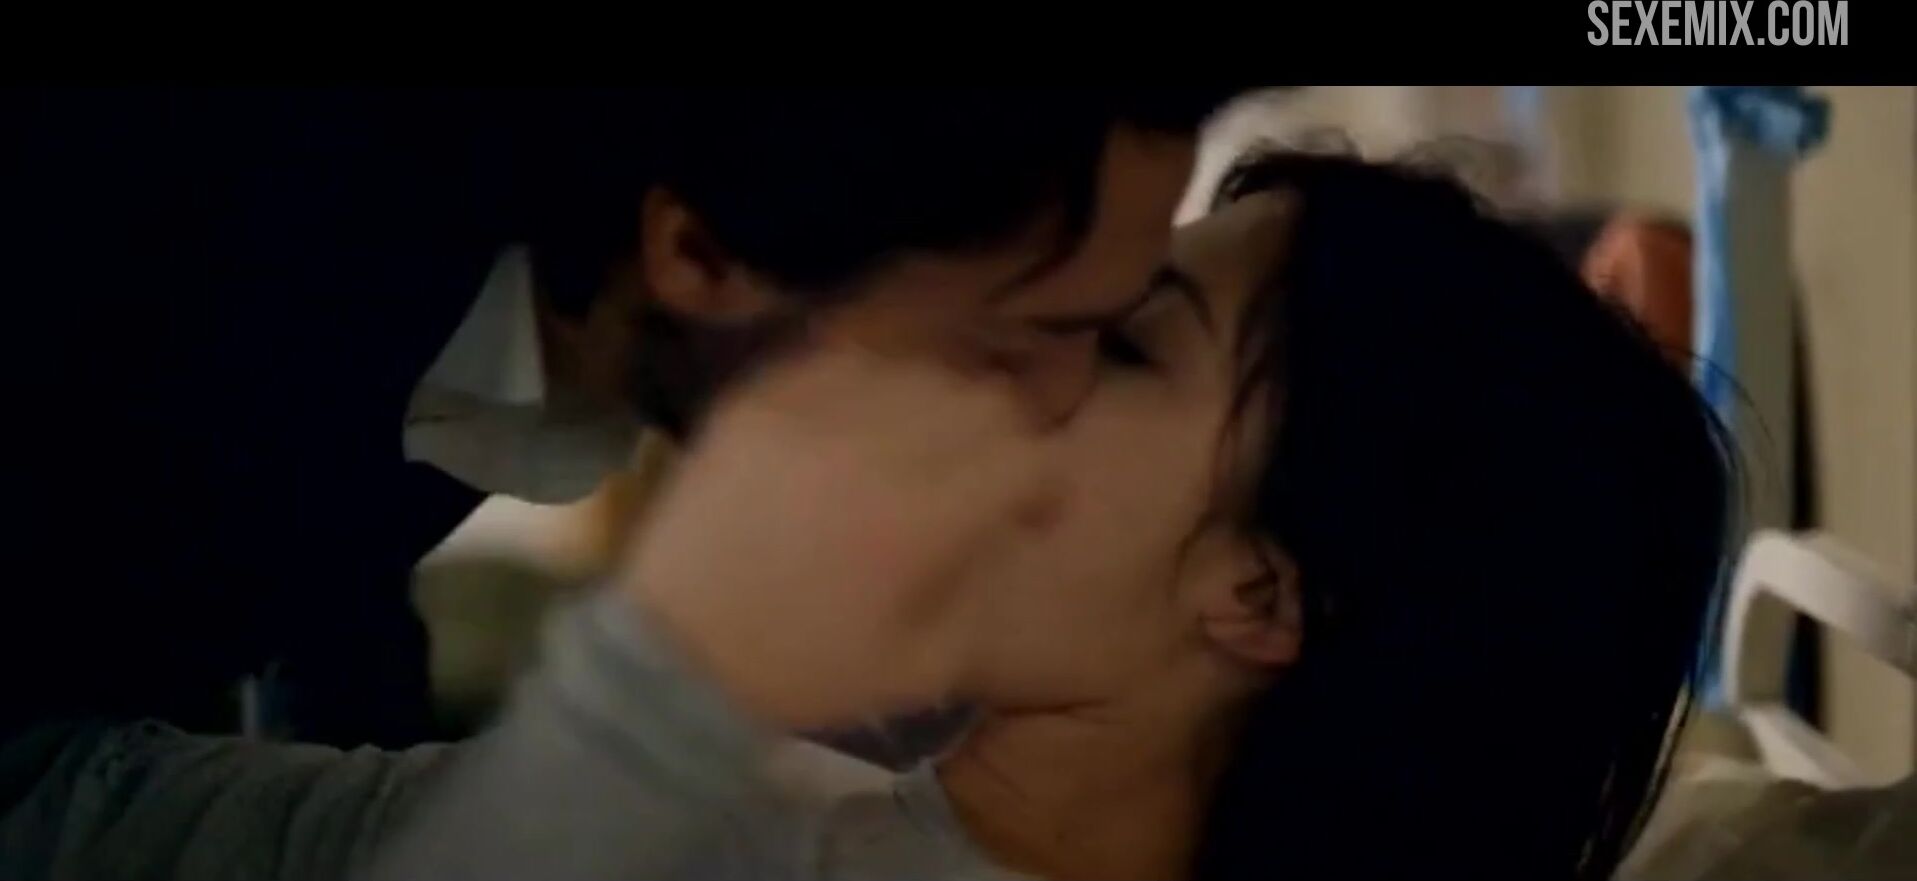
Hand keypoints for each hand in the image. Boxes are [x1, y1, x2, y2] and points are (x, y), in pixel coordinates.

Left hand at [620, 343, 1058, 729]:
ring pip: (916, 369)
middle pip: (981, 398)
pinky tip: (859, 425)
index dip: (1044, 483)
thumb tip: (1006, 525)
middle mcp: (873, 446)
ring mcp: (809, 412)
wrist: (674, 656)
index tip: (1028, 512)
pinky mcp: (758, 399)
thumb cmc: (806, 671)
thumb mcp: (924, 666)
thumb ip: (984, 587)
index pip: (1027, 454)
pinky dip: (869, 385)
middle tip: (980, 476)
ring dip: (936, 406)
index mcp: (922, 519)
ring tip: (917, 447)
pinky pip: (841, 360)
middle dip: (999, 439)